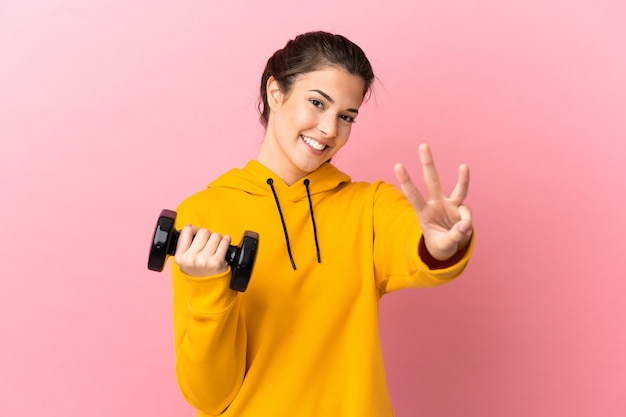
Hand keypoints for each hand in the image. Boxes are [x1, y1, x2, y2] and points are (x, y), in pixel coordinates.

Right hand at [174, 225, 231, 276]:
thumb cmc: (198, 273)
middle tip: (209, 243)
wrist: (209, 290)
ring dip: (218, 238)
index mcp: (180, 257)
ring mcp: (204, 260)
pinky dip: (226, 241)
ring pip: (215, 235)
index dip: (194, 229)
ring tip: (216, 247)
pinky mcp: (217, 262)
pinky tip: (224, 245)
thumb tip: (190, 226)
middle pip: (203, 231)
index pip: (187, 231)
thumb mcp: (184, 261)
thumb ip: (185, 245)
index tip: (197, 233)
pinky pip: (224, 241)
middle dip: (208, 235)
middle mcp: (191, 259)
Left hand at [394, 143, 472, 260]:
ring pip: (458, 188)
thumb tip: (465, 226)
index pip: (413, 195)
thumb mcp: (443, 245)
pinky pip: (467, 213)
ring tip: (464, 167)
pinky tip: (462, 230)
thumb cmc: (440, 242)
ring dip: (462, 177)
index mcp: (423, 212)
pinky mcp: (462, 209)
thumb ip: (453, 237)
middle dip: (428, 163)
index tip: (398, 165)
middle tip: (423, 144)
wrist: (448, 245)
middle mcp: (436, 204)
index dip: (406, 181)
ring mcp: (451, 205)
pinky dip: (466, 221)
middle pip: (432, 181)